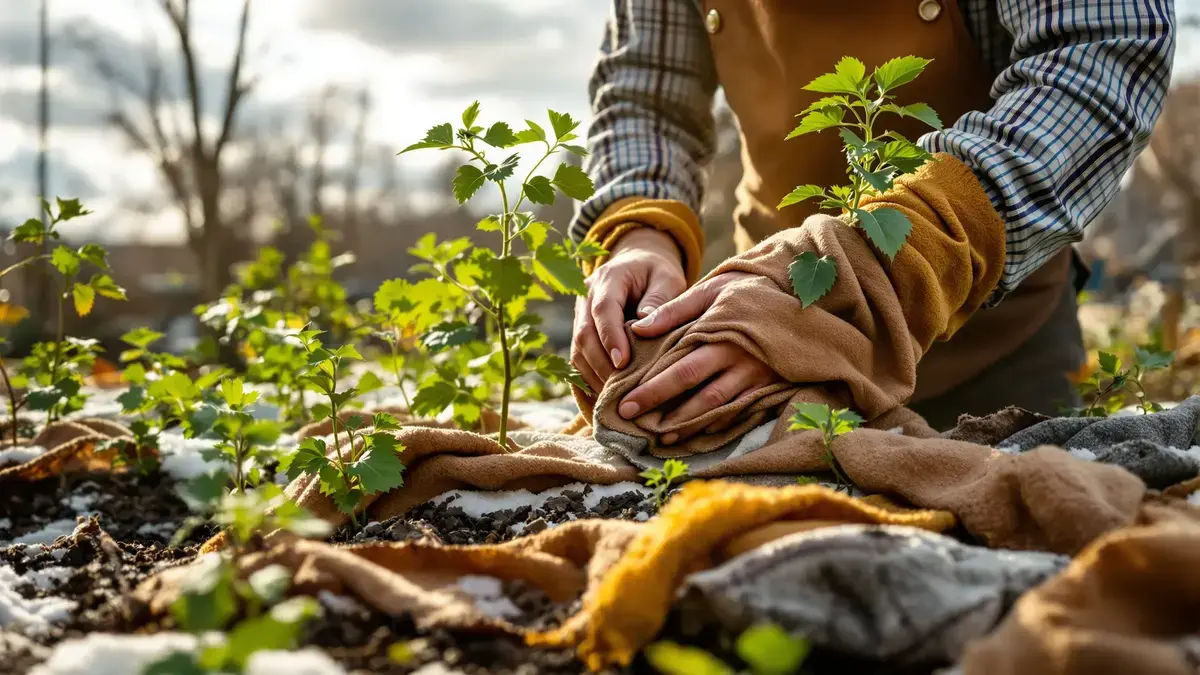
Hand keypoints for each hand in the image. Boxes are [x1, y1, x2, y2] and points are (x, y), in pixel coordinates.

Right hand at [571, 228, 685, 392]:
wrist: (638, 266)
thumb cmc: (657, 274)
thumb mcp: (668, 278)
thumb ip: (659, 298)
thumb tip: (643, 327)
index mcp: (609, 279)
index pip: (603, 309)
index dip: (610, 337)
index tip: (623, 362)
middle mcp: (587, 297)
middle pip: (585, 334)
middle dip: (602, 364)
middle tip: (623, 389)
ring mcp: (580, 316)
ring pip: (578, 351)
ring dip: (595, 376)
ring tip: (617, 398)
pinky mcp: (581, 332)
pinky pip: (579, 359)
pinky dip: (591, 378)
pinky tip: (608, 396)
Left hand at [618, 271, 782, 443]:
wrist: (798, 295)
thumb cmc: (746, 290)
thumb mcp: (711, 291)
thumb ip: (674, 310)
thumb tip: (637, 328)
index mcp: (722, 337)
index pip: (681, 371)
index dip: (653, 390)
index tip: (626, 404)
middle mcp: (740, 361)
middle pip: (698, 395)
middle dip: (665, 413)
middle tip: (635, 424)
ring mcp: (757, 377)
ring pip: (719, 409)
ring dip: (690, 426)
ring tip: (662, 437)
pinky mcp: (769, 386)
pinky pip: (740, 411)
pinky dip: (717, 425)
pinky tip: (696, 433)